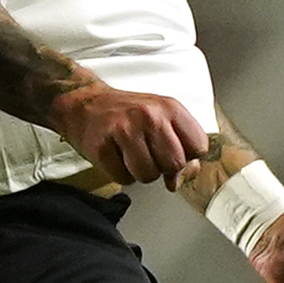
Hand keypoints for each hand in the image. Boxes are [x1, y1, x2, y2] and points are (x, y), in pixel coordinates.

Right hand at [48, 83, 210, 188]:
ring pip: (149, 175)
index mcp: (170, 107)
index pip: (199, 147)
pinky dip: (120, 173)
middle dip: (163, 167)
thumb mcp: (163, 119)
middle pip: (174, 164)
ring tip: (131, 154)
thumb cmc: (127, 114)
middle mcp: (149, 116)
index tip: (174, 151)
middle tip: (149, 153)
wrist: (84, 103)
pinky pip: (123, 178)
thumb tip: (180, 179)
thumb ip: (182, 147)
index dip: (188, 156)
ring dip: (140, 172)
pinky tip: (116, 156)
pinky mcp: (102, 146)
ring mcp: (124, 130)